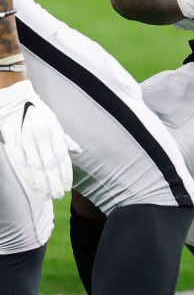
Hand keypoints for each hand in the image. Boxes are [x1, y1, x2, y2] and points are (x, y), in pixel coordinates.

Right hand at [0, 79, 79, 199]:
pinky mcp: (14, 143)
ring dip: (42, 183)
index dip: (65, 174)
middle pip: (50, 166)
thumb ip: (65, 139)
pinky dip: (27, 175)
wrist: (15, 99)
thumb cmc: (38, 112)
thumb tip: (78, 150)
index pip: (62, 158)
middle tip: (58, 196)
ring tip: (46, 195)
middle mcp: (42, 138)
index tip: (67, 187)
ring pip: (36, 167)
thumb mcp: (55, 123)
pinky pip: (21, 162)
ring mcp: (27, 141)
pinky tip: (33, 184)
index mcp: (53, 133)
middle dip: (54, 183)